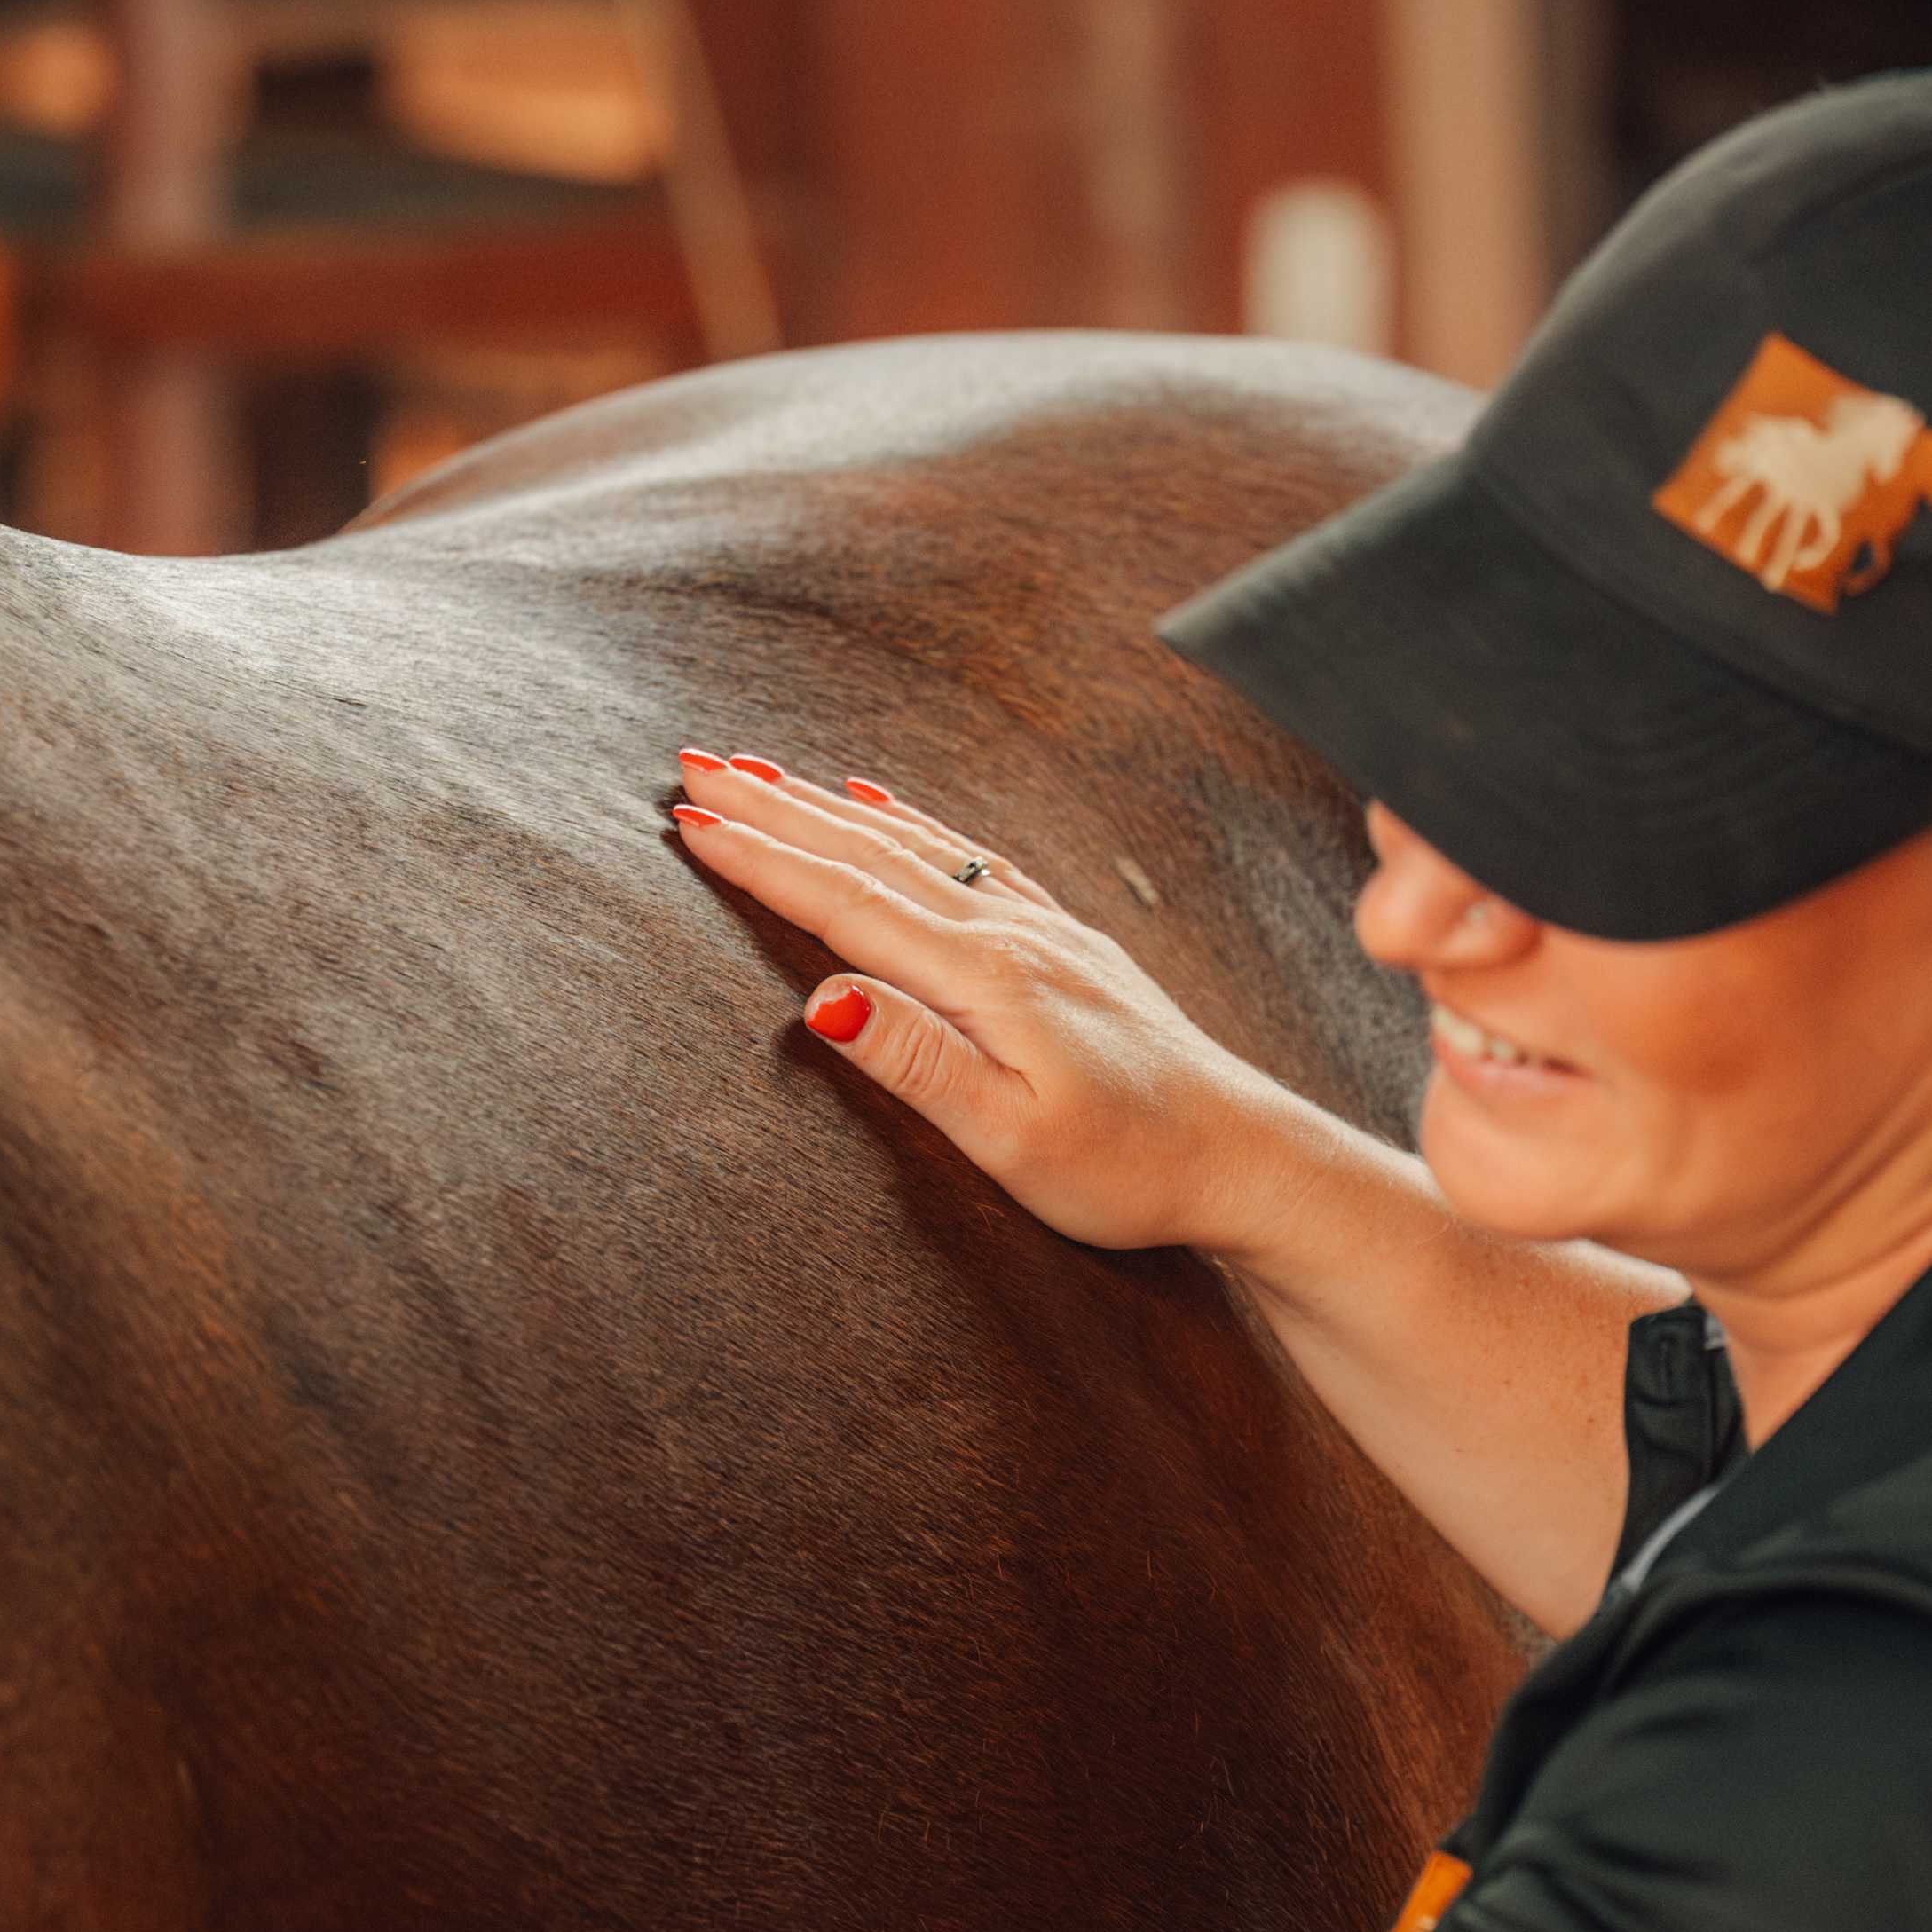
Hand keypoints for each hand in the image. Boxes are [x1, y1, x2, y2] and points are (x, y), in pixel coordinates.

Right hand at [669, 752, 1320, 1257]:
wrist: (1244, 1156)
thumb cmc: (1128, 1168)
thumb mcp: (1010, 1139)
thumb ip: (915, 1061)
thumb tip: (819, 998)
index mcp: (984, 978)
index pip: (846, 904)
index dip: (762, 861)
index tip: (687, 822)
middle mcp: (1011, 933)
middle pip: (871, 854)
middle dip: (776, 809)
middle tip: (694, 763)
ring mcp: (1043, 930)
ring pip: (917, 845)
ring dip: (831, 806)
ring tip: (761, 772)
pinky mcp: (1067, 943)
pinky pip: (971, 859)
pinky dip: (912, 823)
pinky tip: (885, 803)